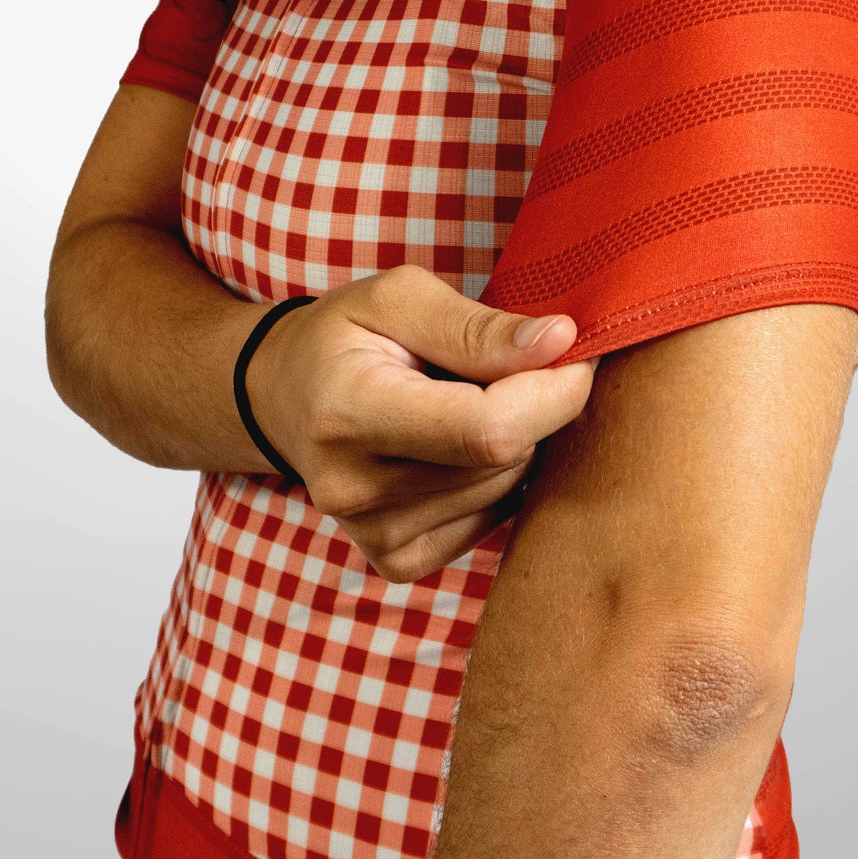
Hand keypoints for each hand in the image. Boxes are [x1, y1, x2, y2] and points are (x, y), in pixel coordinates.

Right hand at [244, 266, 594, 580]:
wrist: (283, 396)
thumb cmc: (344, 335)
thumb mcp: (398, 297)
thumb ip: (477, 326)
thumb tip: (561, 342)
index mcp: (347, 412)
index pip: (486, 430)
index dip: (552, 393)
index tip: (574, 352)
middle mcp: (353, 489)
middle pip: (503, 459)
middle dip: (530, 405)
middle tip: (498, 365)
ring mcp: (373, 535)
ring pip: (504, 489)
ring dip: (512, 440)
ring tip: (461, 401)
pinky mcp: (396, 561)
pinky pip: (490, 520)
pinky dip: (493, 478)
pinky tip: (454, 445)